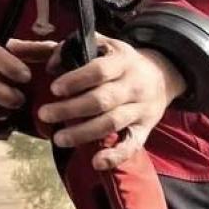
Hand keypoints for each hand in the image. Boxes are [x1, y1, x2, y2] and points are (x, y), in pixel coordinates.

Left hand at [37, 35, 187, 170]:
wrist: (163, 74)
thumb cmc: (123, 61)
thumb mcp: (106, 44)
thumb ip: (76, 47)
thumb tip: (51, 65)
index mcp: (123, 62)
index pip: (99, 71)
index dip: (76, 80)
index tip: (54, 89)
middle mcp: (134, 86)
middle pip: (102, 100)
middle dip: (71, 109)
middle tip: (44, 114)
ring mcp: (141, 109)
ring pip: (112, 123)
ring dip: (83, 133)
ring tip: (59, 138)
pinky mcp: (145, 129)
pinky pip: (132, 145)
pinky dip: (115, 156)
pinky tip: (96, 163)